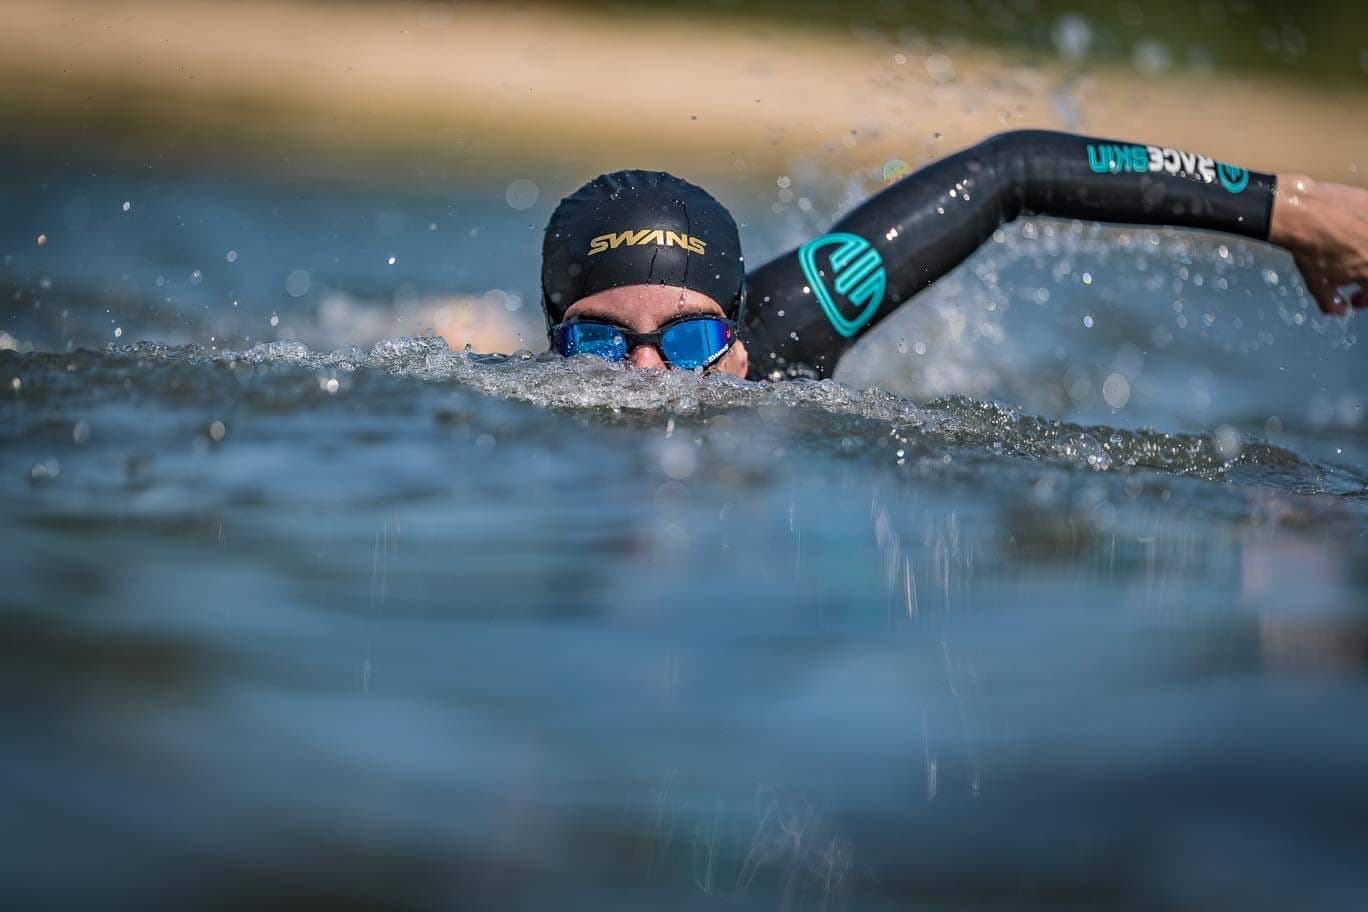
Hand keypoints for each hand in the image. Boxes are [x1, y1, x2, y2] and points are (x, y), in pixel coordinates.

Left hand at [1269, 176, 1367, 314]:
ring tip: (1347, 252)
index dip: (1366, 299)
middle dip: (1364, 276)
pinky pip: (1367, 222)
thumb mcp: (1317, 283)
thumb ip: (1331, 301)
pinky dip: (1363, 230)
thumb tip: (1341, 311)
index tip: (1355, 298)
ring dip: (1363, 253)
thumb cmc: (1310, 249)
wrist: (1304, 212)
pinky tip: (1349, 230)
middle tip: (1352, 276)